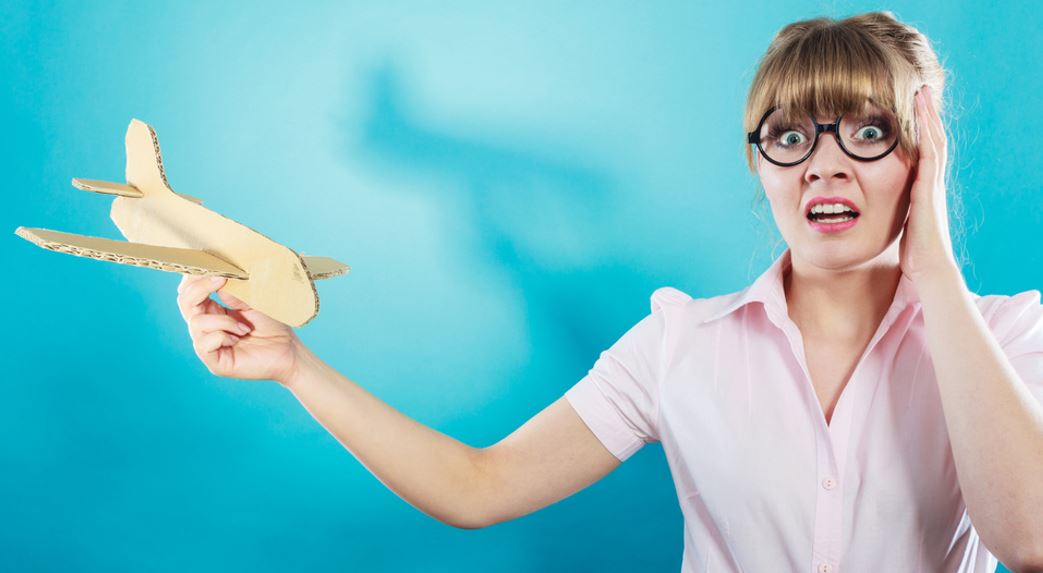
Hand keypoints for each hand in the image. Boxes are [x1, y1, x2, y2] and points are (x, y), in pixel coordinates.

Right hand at [176, 274, 301, 384]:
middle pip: (184, 303)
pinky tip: (238, 339)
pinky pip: (204, 344)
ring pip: (196, 323)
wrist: (288, 349)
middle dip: (199, 288)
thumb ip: (233, 291)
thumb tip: (217, 279)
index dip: (195, 278)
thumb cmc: (273, 325)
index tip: (211, 265)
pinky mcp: (214, 362)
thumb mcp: (253, 301)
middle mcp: (206, 327)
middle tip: (220, 279)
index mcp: (213, 311)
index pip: (191, 292)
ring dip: (223, 320)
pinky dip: (222, 336)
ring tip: (244, 327)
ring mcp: (208, 345)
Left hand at [898, 84, 959, 283]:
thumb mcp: (897, 225)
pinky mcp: (930, 189)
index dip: (917, 131)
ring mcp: (933, 184)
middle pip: (930, 140)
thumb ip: (891, 212)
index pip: (920, 152)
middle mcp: (930, 183)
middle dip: (925, 116)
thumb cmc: (912, 253)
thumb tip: (871, 211)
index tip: (910, 109)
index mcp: (921, 189)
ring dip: (928, 117)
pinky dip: (928, 133)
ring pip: (933, 141)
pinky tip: (923, 116)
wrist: (928, 269)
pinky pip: (931, 154)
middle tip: (921, 89)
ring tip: (923, 92)